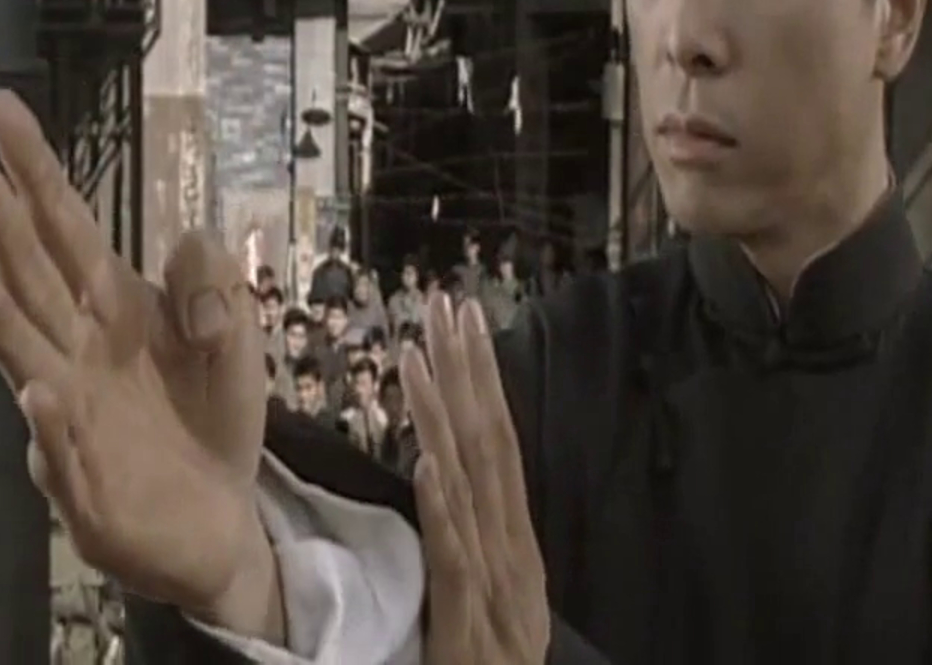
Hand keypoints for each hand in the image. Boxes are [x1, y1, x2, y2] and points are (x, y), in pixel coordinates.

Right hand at [0, 91, 277, 632]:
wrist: (222, 520)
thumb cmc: (209, 415)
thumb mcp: (235, 333)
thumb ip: (213, 282)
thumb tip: (184, 254)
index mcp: (112, 306)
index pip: (66, 226)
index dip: (35, 171)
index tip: (1, 112)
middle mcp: (78, 352)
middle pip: (33, 278)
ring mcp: (72, 419)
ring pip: (29, 362)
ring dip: (1, 326)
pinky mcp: (87, 488)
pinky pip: (65, 457)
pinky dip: (52, 430)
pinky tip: (43, 396)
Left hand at [404, 296, 549, 662]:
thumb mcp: (488, 603)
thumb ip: (475, 548)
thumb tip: (450, 480)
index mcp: (513, 546)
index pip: (498, 445)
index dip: (482, 380)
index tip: (463, 320)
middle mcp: (510, 554)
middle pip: (489, 447)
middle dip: (467, 372)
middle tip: (445, 304)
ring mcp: (492, 588)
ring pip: (468, 488)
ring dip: (443, 418)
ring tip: (417, 356)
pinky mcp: (466, 627)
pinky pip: (454, 560)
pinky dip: (445, 510)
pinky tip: (429, 464)